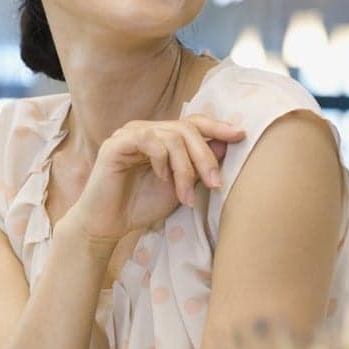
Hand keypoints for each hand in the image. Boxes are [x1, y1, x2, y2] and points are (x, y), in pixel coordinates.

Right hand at [65, 114, 244, 240]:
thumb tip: (225, 144)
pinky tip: (162, 179)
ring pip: (172, 136)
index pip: (192, 123)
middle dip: (205, 157)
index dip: (217, 126)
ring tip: (185, 196)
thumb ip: (198, 167)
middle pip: (187, 128)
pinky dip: (162, 160)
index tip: (240, 135)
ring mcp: (130, 134)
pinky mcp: (116, 143)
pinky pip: (149, 140)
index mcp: (160, 137)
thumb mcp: (180, 187)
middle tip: (215, 184)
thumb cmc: (140, 206)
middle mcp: (145, 130)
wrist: (108, 225)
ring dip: (185, 168)